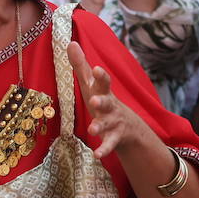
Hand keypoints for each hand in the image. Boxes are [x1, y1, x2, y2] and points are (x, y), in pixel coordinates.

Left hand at [68, 40, 152, 159]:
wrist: (129, 127)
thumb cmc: (104, 100)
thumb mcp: (92, 84)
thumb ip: (80, 65)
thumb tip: (69, 42)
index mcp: (103, 92)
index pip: (103, 82)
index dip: (100, 76)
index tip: (96, 68)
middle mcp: (110, 106)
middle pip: (108, 102)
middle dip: (102, 101)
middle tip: (95, 100)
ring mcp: (113, 122)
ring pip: (107, 124)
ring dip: (99, 126)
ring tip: (92, 129)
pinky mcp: (114, 138)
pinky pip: (109, 144)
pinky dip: (104, 149)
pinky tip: (97, 155)